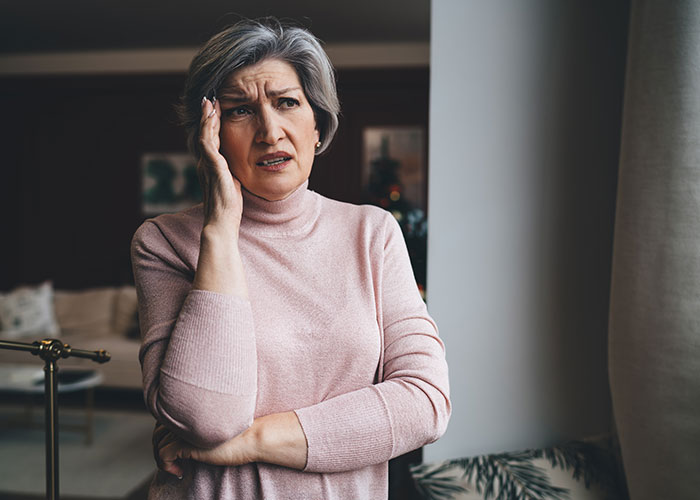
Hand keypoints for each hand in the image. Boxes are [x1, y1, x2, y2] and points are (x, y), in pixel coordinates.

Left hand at [151, 412, 307, 476]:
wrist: (253, 437)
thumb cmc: (240, 434)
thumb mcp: (215, 428)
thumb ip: (200, 426)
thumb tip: (184, 438)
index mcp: (192, 408)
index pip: (164, 421)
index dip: (166, 436)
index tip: (177, 453)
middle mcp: (185, 416)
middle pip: (157, 432)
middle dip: (161, 448)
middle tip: (175, 462)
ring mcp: (184, 429)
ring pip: (157, 444)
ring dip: (163, 460)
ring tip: (177, 468)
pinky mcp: (186, 443)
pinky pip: (163, 455)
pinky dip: (166, 466)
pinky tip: (180, 471)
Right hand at [198, 97, 242, 229]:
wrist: (222, 222)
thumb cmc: (229, 208)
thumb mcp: (233, 185)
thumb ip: (233, 174)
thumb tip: (239, 170)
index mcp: (211, 167)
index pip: (211, 141)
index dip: (213, 126)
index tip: (216, 111)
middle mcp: (206, 164)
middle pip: (206, 134)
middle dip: (208, 117)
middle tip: (209, 99)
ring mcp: (207, 165)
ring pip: (205, 135)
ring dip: (207, 117)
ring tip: (210, 102)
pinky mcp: (212, 167)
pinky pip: (208, 142)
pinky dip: (209, 128)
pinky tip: (213, 116)